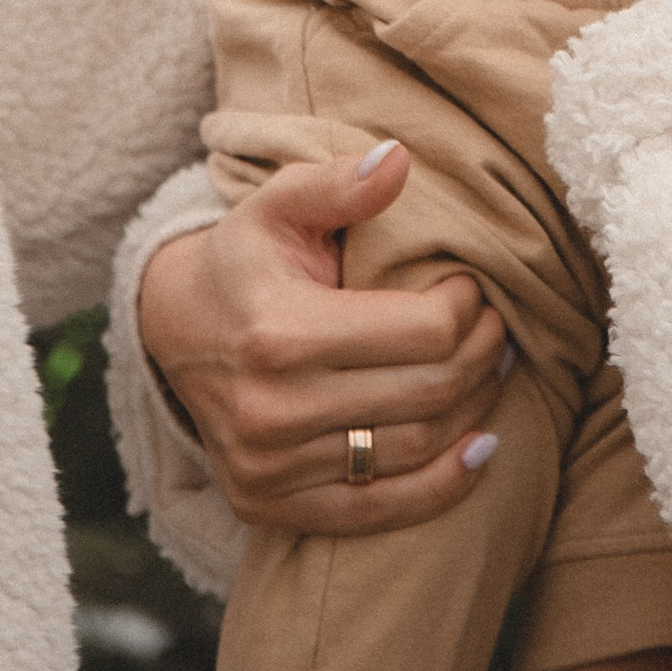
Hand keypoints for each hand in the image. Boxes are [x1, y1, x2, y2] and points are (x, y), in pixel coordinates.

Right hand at [136, 143, 510, 534]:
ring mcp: (270, 468)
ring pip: (414, 450)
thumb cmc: (244, 259)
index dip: (467, 307)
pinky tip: (479, 449)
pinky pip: (378, 511)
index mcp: (281, 332)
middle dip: (483, 356)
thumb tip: (399, 160)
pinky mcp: (268, 506)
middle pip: (428, 392)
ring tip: (492, 371)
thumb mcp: (278, 204)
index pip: (423, 332)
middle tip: (499, 327)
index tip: (474, 285)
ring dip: (473, 410)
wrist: (171, 330)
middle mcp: (273, 411)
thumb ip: (338, 183)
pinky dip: (442, 485)